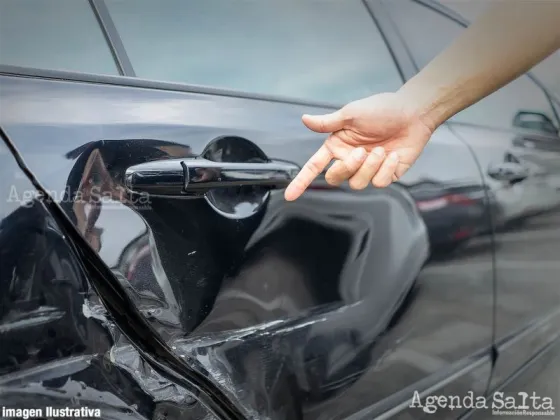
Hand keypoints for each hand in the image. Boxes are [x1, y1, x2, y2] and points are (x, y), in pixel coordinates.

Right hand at [284, 92, 434, 200]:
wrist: (413, 113)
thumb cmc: (382, 109)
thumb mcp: (351, 113)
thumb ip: (327, 122)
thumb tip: (304, 119)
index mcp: (337, 146)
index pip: (314, 166)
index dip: (301, 181)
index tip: (290, 195)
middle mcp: (350, 159)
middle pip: (335, 179)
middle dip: (346, 168)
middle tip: (360, 152)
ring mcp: (368, 169)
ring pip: (357, 183)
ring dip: (369, 167)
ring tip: (380, 150)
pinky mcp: (385, 175)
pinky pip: (378, 183)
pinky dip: (386, 169)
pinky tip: (391, 156)